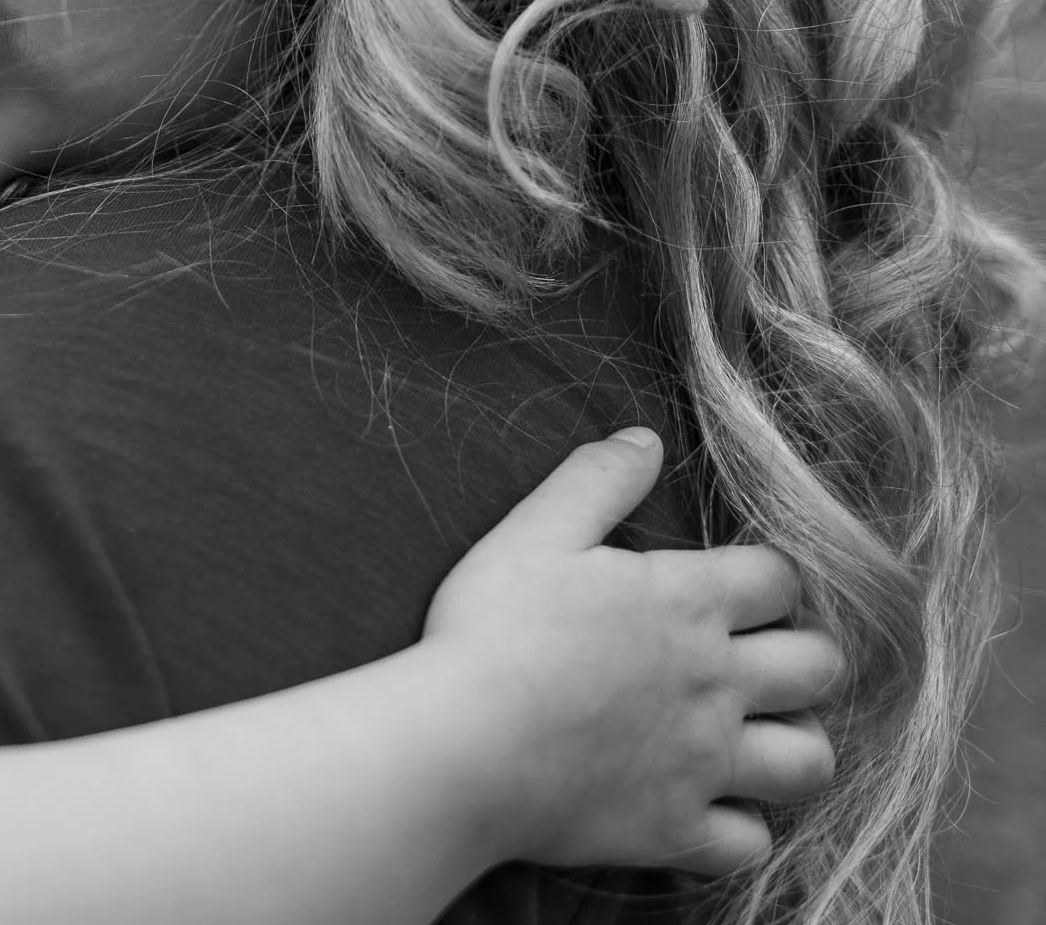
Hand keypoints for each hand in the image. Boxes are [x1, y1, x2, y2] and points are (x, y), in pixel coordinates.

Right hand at [421, 428, 840, 874]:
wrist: (461, 742)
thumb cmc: (491, 630)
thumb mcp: (534, 532)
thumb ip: (597, 481)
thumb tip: (646, 437)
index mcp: (687, 600)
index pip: (781, 578)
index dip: (765, 580)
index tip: (736, 589)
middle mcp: (717, 681)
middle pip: (820, 668)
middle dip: (803, 659)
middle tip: (758, 662)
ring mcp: (705, 762)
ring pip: (810, 762)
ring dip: (792, 747)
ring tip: (752, 740)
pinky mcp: (677, 828)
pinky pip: (750, 845)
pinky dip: (737, 830)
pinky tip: (704, 812)